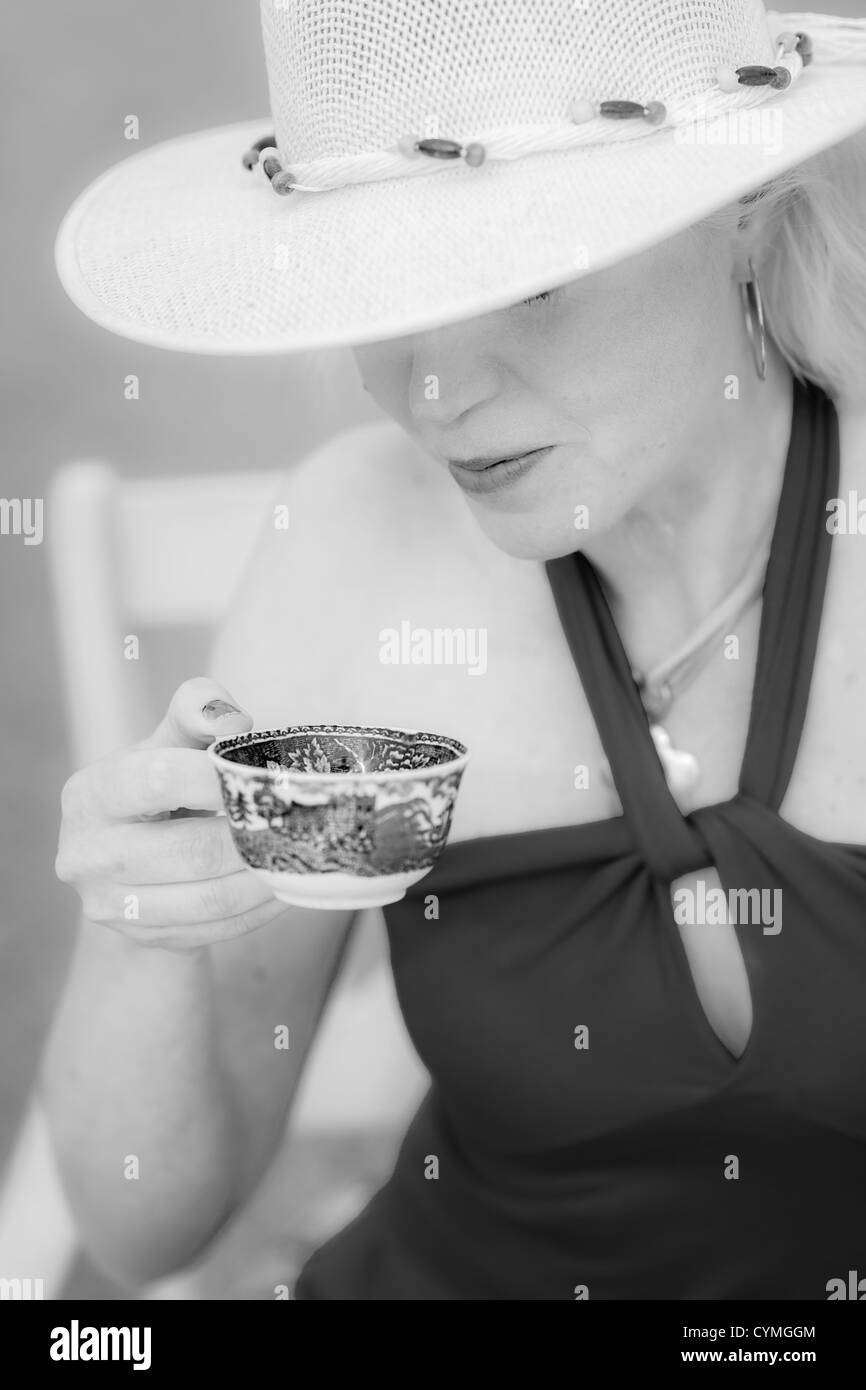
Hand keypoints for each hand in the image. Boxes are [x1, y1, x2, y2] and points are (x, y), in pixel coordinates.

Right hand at [55, 678, 285, 949]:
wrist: (130, 862)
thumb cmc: (159, 785)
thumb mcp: (169, 740)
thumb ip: (198, 710)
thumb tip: (233, 721)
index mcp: (90, 794)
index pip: (157, 781)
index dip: (215, 779)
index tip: (264, 778)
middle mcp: (86, 855)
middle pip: (190, 851)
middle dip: (252, 836)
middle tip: (299, 823)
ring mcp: (111, 907)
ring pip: (210, 899)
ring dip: (266, 878)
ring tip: (302, 854)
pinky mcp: (145, 939)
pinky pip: (218, 929)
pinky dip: (261, 909)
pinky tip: (287, 883)